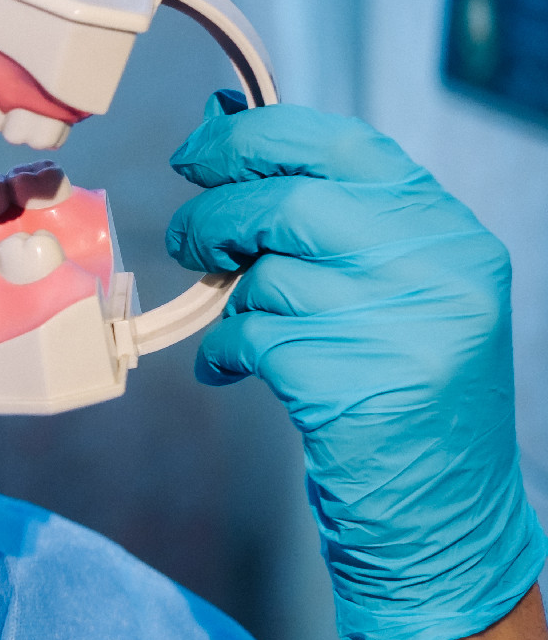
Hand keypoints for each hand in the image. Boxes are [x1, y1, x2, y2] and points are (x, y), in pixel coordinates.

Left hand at [167, 94, 546, 639]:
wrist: (442, 516)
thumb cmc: (400, 390)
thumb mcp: (392, 290)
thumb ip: (328, 219)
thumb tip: (221, 124)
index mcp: (449, 233)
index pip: (345, 145)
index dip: (256, 137)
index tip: (199, 147)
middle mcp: (439, 270)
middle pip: (292, 201)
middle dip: (219, 215)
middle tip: (190, 239)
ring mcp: (401, 327)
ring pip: (267, 275)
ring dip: (228, 299)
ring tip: (237, 325)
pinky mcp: (354, 383)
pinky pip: (251, 339)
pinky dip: (225, 353)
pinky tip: (234, 372)